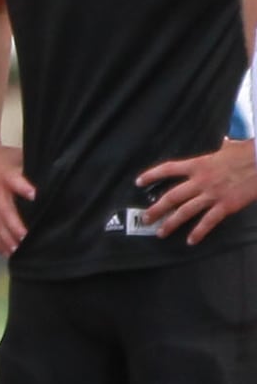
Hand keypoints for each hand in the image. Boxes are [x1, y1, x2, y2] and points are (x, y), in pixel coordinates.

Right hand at [0, 140, 34, 257]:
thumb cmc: (3, 156)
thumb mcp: (18, 156)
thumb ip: (34, 170)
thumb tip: (61, 180)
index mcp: (6, 174)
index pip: (15, 181)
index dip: (24, 188)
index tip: (34, 195)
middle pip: (5, 210)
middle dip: (15, 225)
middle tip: (26, 237)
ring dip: (7, 237)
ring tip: (18, 251)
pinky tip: (7, 253)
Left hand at [138, 138, 256, 244]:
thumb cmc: (247, 153)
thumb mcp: (229, 147)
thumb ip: (221, 147)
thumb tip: (225, 142)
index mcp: (197, 164)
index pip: (168, 169)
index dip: (151, 175)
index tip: (138, 182)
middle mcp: (200, 181)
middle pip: (171, 196)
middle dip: (156, 209)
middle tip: (146, 218)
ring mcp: (212, 195)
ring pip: (185, 211)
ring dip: (171, 223)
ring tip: (160, 232)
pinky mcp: (226, 206)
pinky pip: (208, 221)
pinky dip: (199, 232)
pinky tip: (190, 241)